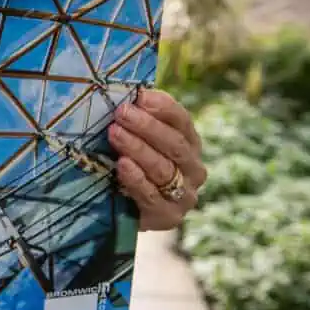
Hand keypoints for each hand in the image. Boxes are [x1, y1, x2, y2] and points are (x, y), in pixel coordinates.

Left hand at [109, 88, 206, 230]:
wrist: (124, 211)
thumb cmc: (128, 166)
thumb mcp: (134, 140)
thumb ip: (134, 121)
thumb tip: (126, 93)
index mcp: (189, 143)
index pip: (182, 121)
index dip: (162, 107)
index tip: (139, 96)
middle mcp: (193, 168)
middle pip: (175, 144)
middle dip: (146, 126)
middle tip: (121, 113)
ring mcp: (184, 194)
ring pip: (164, 168)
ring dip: (138, 149)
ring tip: (115, 134)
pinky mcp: (169, 216)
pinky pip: (152, 196)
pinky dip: (136, 179)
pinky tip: (121, 165)